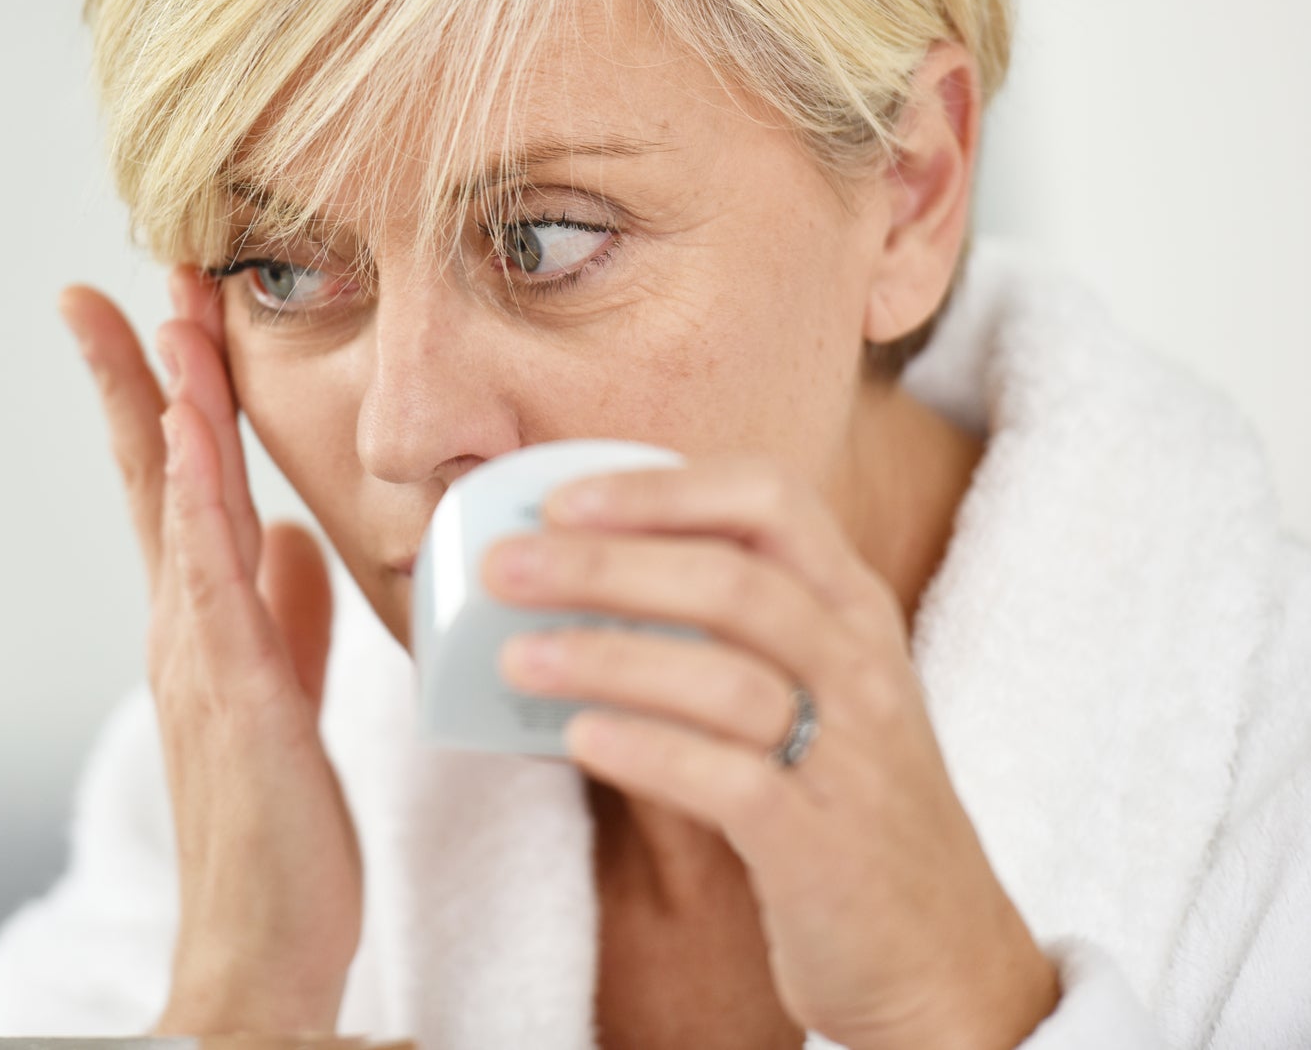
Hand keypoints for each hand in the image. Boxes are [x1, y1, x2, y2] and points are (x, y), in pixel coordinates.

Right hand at [59, 266, 361, 1035]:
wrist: (260, 945)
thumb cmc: (272, 833)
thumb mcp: (286, 693)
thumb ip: (283, 614)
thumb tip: (294, 540)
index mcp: (203, 620)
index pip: (173, 482)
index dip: (159, 392)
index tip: (156, 312)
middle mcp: (186, 625)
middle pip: (154, 471)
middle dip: (140, 369)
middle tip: (122, 281)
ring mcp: (199, 656)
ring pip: (178, 504)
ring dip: (169, 404)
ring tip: (165, 318)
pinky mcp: (231, 694)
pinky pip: (209, 577)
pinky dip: (192, 500)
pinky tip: (187, 439)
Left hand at [486, 458, 1060, 1049]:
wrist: (944, 954)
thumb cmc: (844, 802)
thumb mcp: (818, 686)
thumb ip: (730, 625)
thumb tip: (569, 573)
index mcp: (854, 610)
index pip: (771, 500)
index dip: (661, 490)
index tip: (561, 500)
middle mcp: (861, 669)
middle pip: (730, 581)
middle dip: (603, 564)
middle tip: (502, 568)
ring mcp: (851, 759)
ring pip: (725, 677)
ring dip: (606, 656)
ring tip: (512, 657)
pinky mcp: (824, 849)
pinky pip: (729, 783)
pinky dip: (646, 751)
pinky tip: (575, 737)